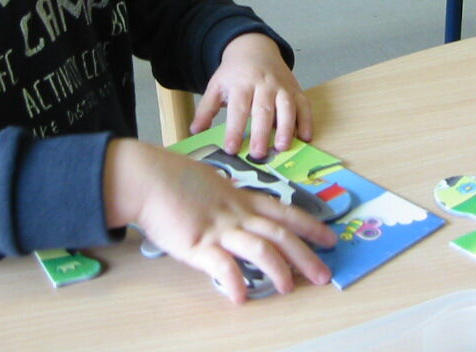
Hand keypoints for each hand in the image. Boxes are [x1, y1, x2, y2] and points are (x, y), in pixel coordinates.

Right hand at [104, 139, 335, 301]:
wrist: (145, 177)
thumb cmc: (172, 178)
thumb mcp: (210, 183)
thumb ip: (227, 197)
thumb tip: (235, 204)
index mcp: (240, 198)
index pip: (283, 211)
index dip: (309, 225)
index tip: (329, 237)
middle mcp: (236, 213)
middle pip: (280, 232)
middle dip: (305, 254)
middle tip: (323, 274)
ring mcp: (218, 228)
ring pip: (259, 246)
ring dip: (278, 268)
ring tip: (288, 288)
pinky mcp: (197, 243)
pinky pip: (221, 265)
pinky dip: (233, 282)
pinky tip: (241, 298)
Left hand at [191, 33, 311, 158]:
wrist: (255, 48)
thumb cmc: (235, 73)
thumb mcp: (216, 86)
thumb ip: (206, 109)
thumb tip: (195, 131)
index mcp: (242, 83)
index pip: (238, 108)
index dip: (234, 129)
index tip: (231, 148)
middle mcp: (263, 84)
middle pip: (263, 109)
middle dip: (261, 132)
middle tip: (257, 154)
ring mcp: (282, 86)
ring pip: (286, 106)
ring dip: (286, 127)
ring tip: (282, 147)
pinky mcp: (296, 89)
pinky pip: (304, 105)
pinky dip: (307, 121)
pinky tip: (306, 137)